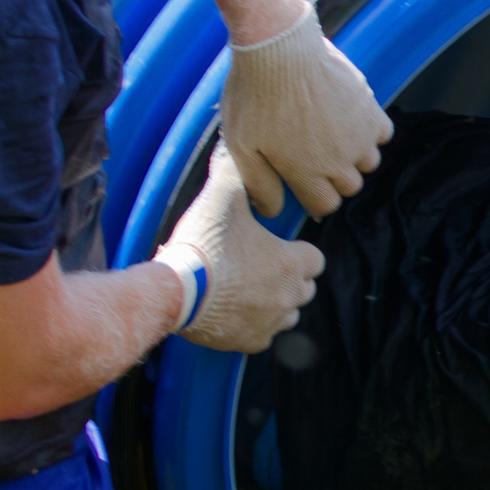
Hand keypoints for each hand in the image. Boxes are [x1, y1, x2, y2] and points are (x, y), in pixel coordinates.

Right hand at [156, 145, 326, 353]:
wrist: (174, 291)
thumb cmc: (203, 244)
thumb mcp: (221, 196)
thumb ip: (234, 171)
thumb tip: (235, 147)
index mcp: (292, 264)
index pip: (315, 259)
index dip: (298, 251)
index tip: (278, 246)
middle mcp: (289, 297)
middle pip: (304, 288)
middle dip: (288, 278)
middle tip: (258, 265)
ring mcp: (271, 323)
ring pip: (287, 314)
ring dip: (274, 303)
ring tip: (245, 288)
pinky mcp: (249, 342)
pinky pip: (262, 336)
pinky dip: (253, 325)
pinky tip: (232, 311)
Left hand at [221, 4, 393, 216]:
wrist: (279, 48)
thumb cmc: (254, 95)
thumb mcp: (241, 145)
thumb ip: (258, 183)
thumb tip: (272, 212)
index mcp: (305, 173)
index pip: (325, 206)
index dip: (314, 198)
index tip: (304, 184)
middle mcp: (338, 160)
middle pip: (349, 187)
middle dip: (333, 178)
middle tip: (314, 156)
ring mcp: (359, 136)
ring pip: (368, 163)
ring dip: (354, 157)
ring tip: (333, 137)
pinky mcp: (371, 110)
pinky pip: (384, 134)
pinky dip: (370, 133)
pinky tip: (350, 120)